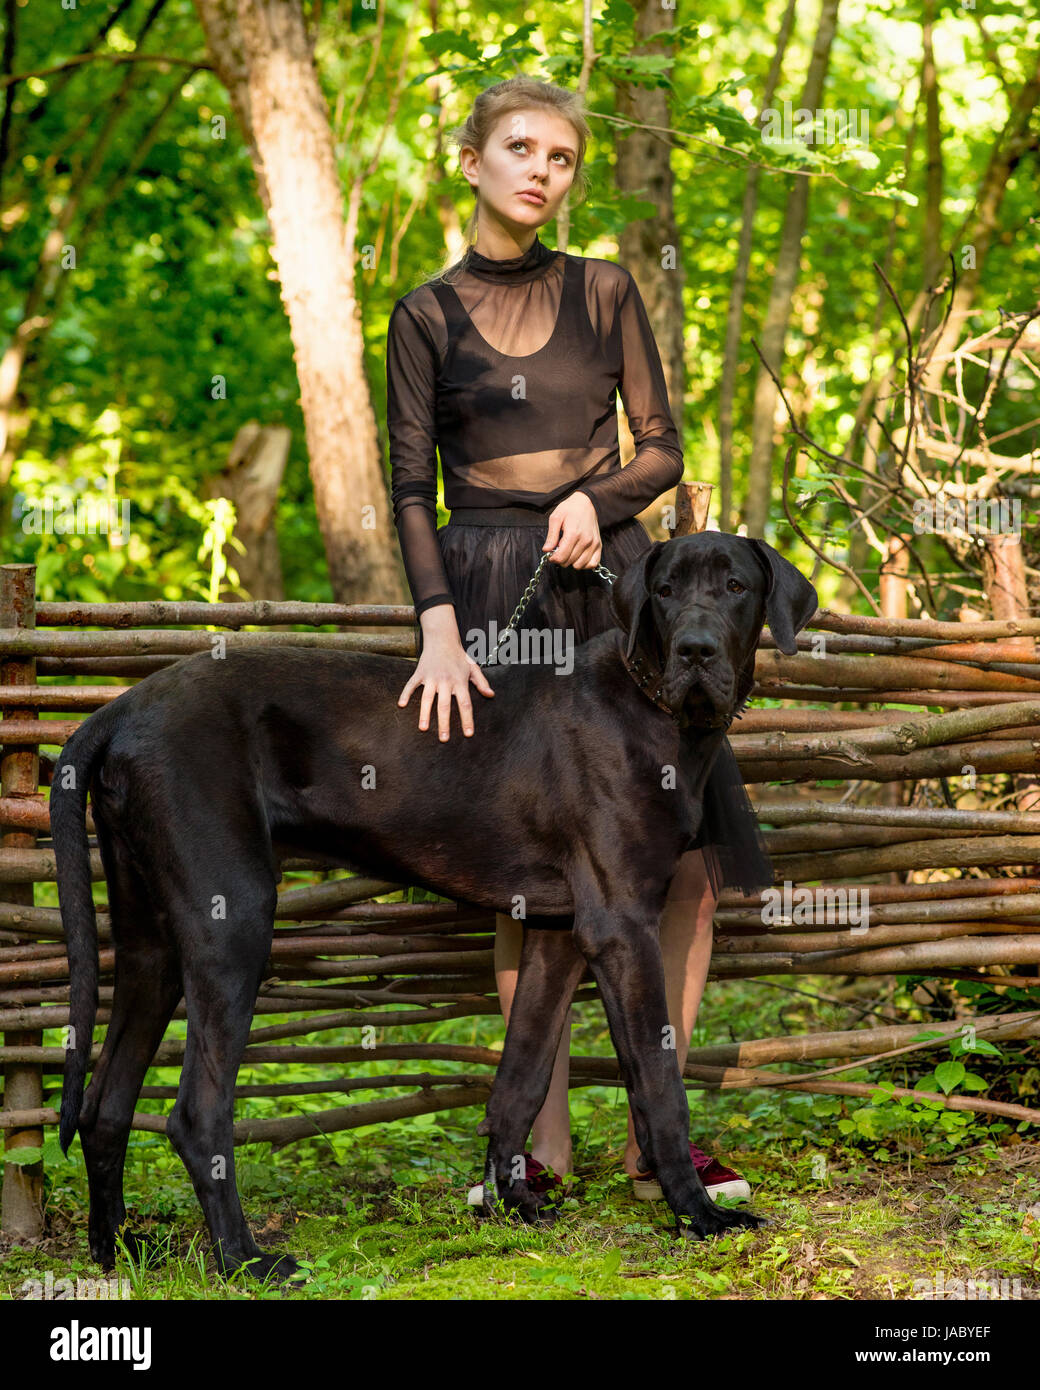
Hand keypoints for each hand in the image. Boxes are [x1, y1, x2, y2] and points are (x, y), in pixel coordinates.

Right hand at [397, 609, 494, 740]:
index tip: (468, 734)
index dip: (467, 719)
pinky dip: (406, 694)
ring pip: (427, 698)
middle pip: (445, 705)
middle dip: (444, 723)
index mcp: (460, 681)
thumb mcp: (473, 668)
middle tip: (443, 739)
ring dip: (424, 714)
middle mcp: (445, 681)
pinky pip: (411, 685)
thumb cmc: (459, 656)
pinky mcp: (420, 673)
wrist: (443, 638)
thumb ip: (481, 682)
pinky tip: (401, 705)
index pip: (465, 704)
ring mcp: (431, 677)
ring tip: (423, 729)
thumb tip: (491, 695)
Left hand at [543, 492, 601, 568]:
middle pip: (568, 562)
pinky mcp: (599, 546)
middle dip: (561, 558)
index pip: (561, 557)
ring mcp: (593, 544)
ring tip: (569, 551)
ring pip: (579, 565)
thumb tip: (546, 550)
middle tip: (560, 549)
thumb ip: (551, 535)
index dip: (553, 558)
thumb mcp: (556, 518)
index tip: (551, 554)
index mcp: (573, 534)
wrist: (587, 503)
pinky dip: (584, 564)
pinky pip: (592, 564)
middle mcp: (585, 541)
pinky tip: (578, 556)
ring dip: (572, 561)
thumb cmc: (570, 509)